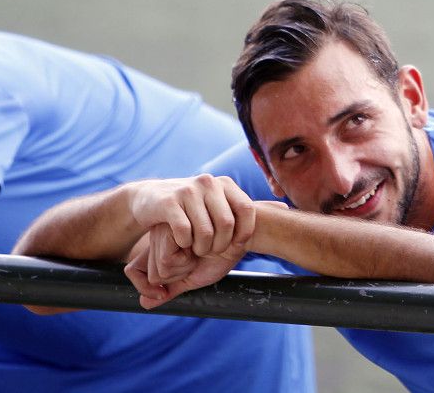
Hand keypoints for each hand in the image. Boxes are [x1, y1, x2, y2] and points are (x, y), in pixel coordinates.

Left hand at [124, 223, 250, 309]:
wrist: (241, 237)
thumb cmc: (221, 255)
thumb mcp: (193, 276)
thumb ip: (170, 289)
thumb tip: (144, 304)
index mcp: (158, 247)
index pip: (133, 271)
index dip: (143, 286)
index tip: (162, 293)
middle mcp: (156, 238)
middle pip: (152, 274)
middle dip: (178, 275)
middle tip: (197, 259)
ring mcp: (162, 231)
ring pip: (160, 269)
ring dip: (184, 268)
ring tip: (201, 251)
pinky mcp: (170, 228)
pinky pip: (167, 262)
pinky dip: (186, 262)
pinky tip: (199, 248)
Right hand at [125, 175, 255, 256]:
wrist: (149, 200)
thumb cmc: (192, 208)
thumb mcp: (219, 203)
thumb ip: (247, 208)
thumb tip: (285, 208)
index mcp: (225, 183)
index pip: (247, 209)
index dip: (244, 232)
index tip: (235, 246)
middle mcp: (208, 183)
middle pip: (227, 224)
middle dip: (221, 245)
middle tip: (211, 251)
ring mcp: (187, 190)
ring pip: (206, 231)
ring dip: (202, 247)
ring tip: (197, 248)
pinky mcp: (168, 202)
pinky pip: (185, 231)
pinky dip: (185, 243)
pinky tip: (182, 242)